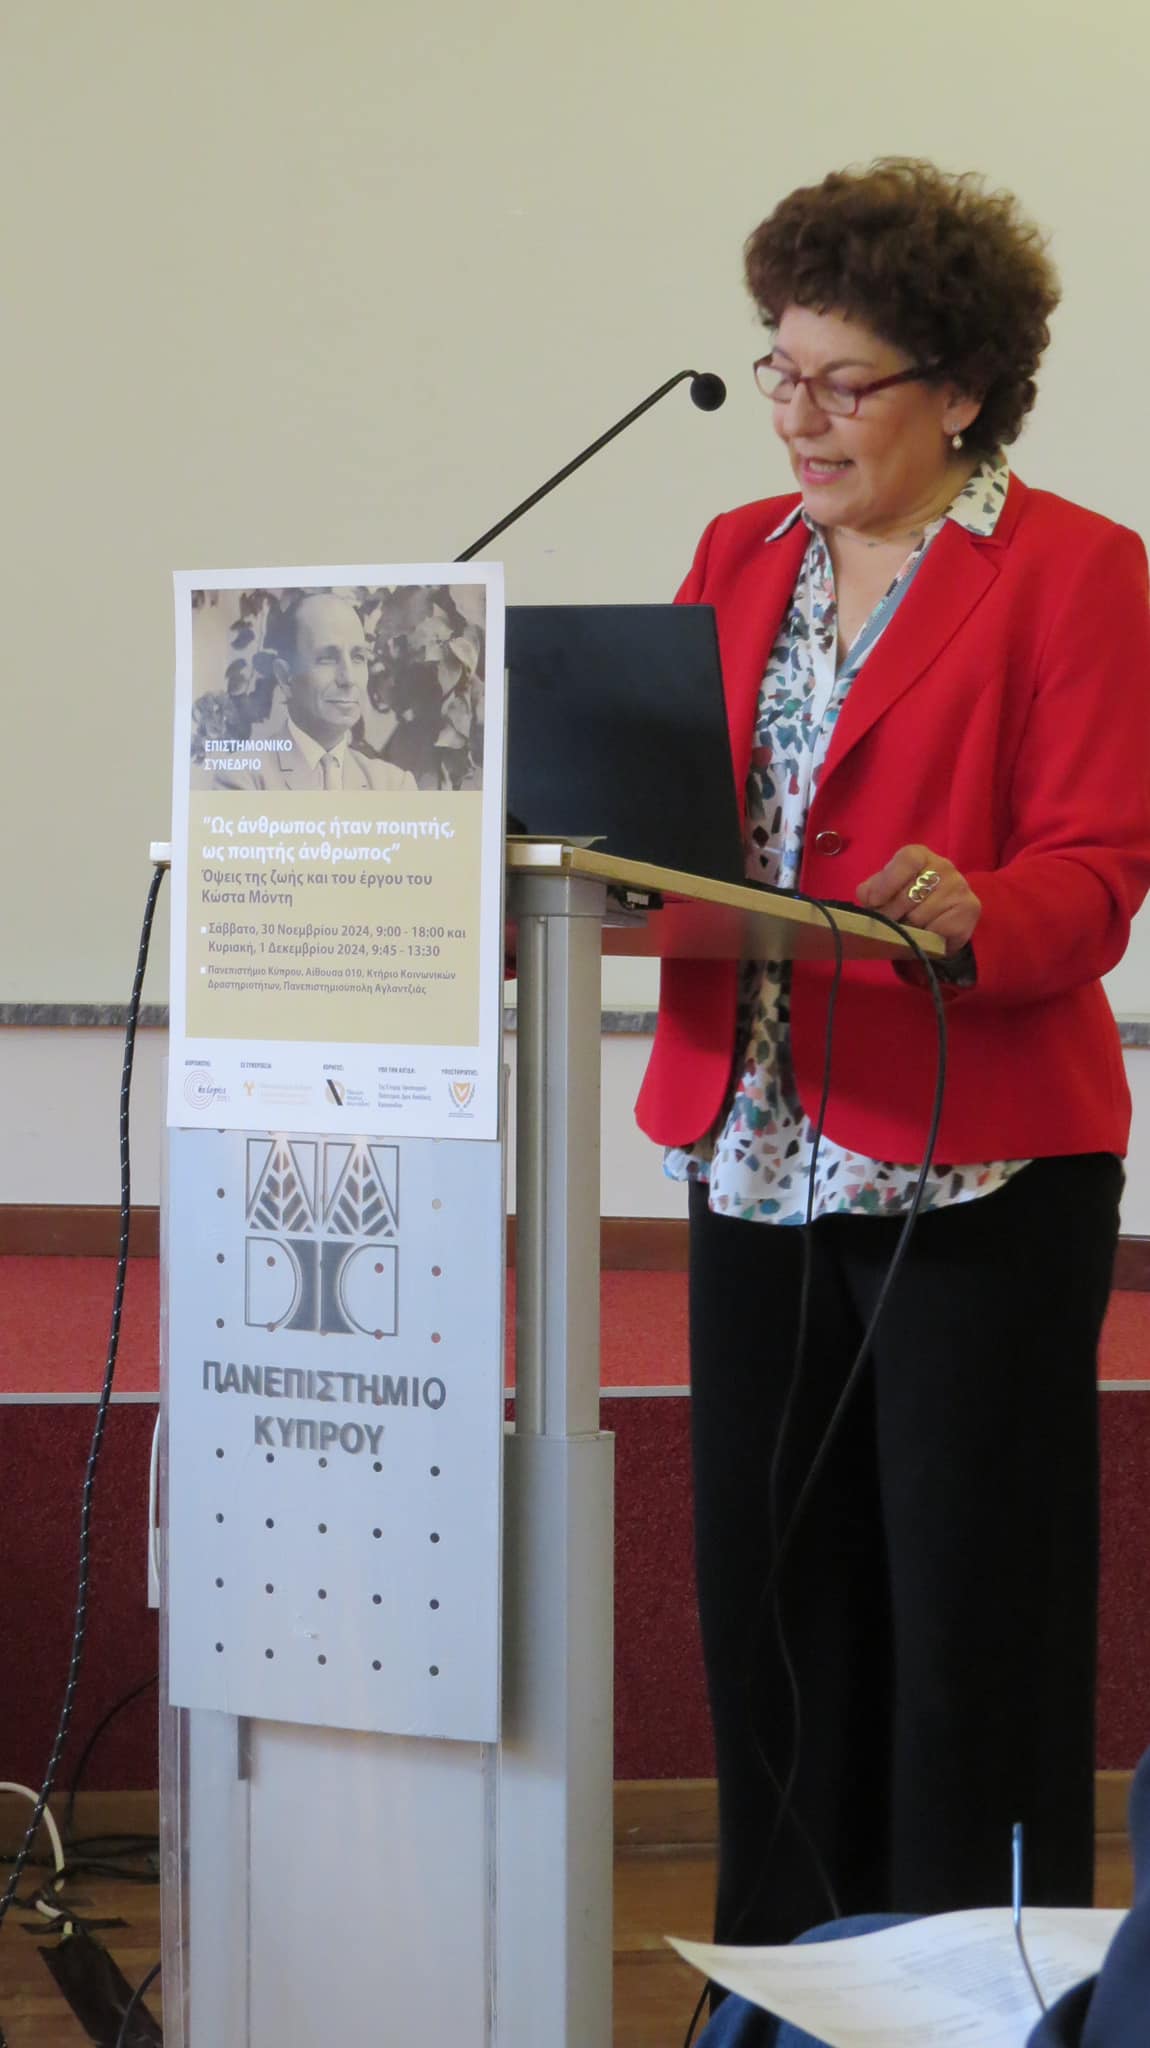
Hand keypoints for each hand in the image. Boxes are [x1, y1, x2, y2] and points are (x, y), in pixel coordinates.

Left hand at [856, 845, 980, 954]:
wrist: (939, 925)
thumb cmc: (907, 904)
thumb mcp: (885, 892)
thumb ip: (871, 890)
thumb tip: (866, 895)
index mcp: (919, 855)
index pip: (907, 860)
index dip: (888, 882)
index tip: (873, 902)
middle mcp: (944, 866)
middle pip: (910, 893)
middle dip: (892, 914)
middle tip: (888, 924)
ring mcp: (960, 886)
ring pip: (922, 916)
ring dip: (909, 929)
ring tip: (909, 928)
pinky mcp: (970, 908)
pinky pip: (938, 930)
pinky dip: (927, 938)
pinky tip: (927, 934)